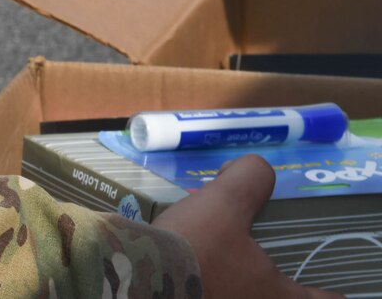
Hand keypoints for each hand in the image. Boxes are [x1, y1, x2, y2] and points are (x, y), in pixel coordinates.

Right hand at [153, 154, 342, 298]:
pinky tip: (187, 253)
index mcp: (273, 294)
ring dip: (233, 275)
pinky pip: (209, 289)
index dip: (326, 291)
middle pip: (273, 294)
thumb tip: (251, 171)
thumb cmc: (194, 246)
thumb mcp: (225, 201)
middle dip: (270, 277)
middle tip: (259, 253)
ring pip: (238, 291)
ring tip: (214, 246)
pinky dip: (205, 275)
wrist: (132, 272)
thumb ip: (249, 178)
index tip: (325, 285)